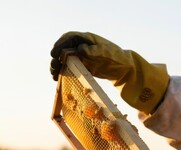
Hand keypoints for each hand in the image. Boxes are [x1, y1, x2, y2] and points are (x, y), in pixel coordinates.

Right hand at [50, 31, 169, 113]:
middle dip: (56, 57)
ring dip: (58, 65)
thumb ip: (95, 51)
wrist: (125, 68)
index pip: (70, 37)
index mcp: (87, 39)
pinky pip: (70, 67)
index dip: (61, 44)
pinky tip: (59, 78)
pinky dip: (64, 72)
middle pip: (64, 48)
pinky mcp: (83, 65)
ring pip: (65, 59)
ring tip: (54, 74)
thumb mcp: (108, 53)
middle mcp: (82, 45)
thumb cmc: (118, 57)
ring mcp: (82, 56)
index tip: (55, 53)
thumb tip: (80, 49)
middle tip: (53, 67)